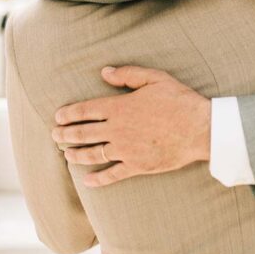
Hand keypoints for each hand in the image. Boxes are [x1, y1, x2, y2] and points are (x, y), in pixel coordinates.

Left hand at [53, 66, 210, 186]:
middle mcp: (117, 130)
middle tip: (55, 135)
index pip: (85, 110)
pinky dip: (98, 179)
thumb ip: (127, 74)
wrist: (199, 128)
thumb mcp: (155, 78)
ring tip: (66, 154)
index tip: (58, 117)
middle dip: (66, 134)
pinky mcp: (137, 166)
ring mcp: (126, 150)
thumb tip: (104, 72)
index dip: (69, 114)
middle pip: (83, 133)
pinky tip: (87, 181)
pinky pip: (112, 175)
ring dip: (76, 155)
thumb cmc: (179, 100)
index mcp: (120, 107)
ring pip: (93, 154)